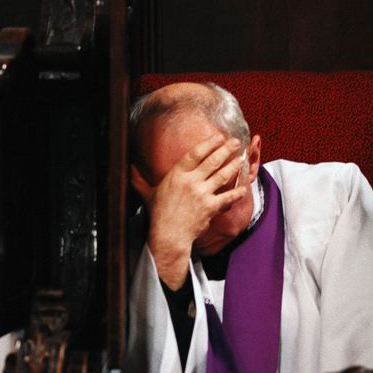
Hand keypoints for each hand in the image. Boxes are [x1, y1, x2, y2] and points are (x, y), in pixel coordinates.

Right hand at [131, 134, 249, 289]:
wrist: (168, 235)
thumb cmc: (158, 215)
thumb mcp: (148, 195)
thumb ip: (140, 181)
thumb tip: (129, 169)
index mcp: (176, 175)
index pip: (195, 153)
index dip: (208, 143)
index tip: (218, 136)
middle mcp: (190, 182)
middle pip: (212, 161)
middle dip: (226, 149)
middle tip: (236, 142)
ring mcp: (201, 194)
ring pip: (222, 175)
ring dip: (234, 166)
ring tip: (241, 159)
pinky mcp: (210, 207)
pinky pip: (227, 197)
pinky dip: (236, 193)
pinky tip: (243, 187)